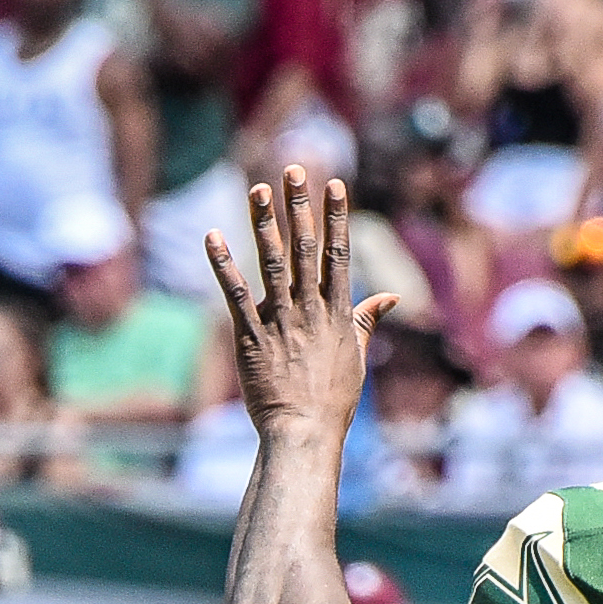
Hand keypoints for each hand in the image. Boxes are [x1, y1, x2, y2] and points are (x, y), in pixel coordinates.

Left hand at [204, 166, 398, 448]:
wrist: (304, 434)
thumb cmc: (332, 401)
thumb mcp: (357, 357)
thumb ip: (367, 319)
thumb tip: (389, 296)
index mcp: (337, 313)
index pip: (338, 254)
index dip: (336, 217)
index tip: (333, 184)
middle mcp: (310, 310)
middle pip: (306, 249)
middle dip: (300, 207)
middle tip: (294, 169)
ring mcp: (280, 323)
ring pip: (272, 264)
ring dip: (264, 224)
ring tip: (257, 189)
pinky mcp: (250, 338)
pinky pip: (235, 295)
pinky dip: (222, 265)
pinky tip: (212, 236)